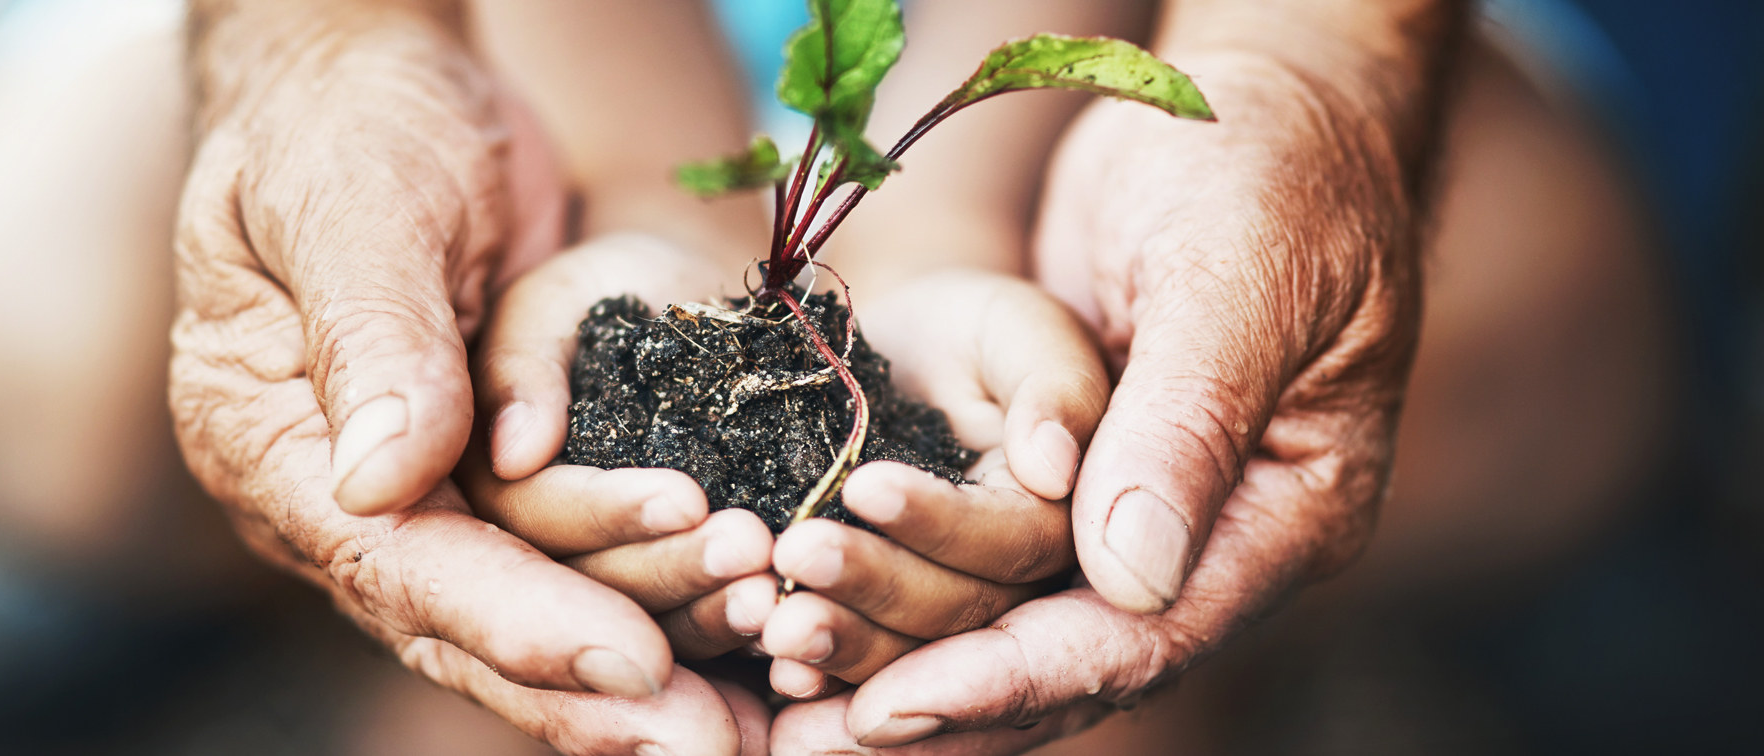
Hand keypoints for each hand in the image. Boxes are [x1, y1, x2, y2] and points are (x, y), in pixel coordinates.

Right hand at [171, 5, 762, 751]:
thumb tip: (387, 480)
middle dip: (593, 690)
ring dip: (649, 657)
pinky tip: (747, 655)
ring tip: (761, 702)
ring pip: (534, 611)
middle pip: (469, 626)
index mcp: (277, 448)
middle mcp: (345, 500)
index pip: (400, 563)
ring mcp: (423, 498)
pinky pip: (577, 564)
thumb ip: (372, 336)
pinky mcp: (495, 482)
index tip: (630, 665)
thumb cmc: (351, 125)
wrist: (378, 88)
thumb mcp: (356, 204)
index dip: (517, 620)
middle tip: (714, 745)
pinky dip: (658, 606)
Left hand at [771, 48, 1431, 751]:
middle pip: (1071, 663)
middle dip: (940, 700)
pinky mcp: (1076, 479)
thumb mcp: (1239, 276)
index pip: (1144, 635)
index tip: (894, 709)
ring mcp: (1145, 512)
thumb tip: (1129, 576)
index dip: (1014, 678)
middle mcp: (1216, 539)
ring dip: (904, 659)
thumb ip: (1188, 422)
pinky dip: (906, 593)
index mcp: (1287, 513)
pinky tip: (813, 619)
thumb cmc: (1269, 168)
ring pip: (1019, 626)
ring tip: (786, 690)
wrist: (1257, 105)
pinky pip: (990, 562)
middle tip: (806, 737)